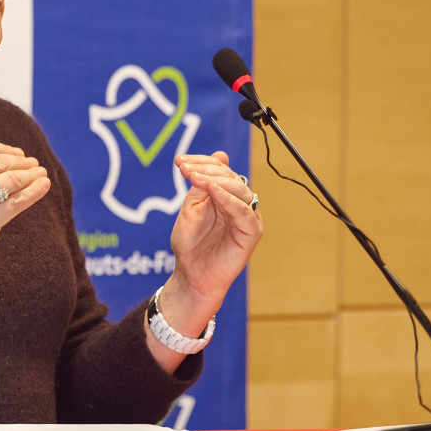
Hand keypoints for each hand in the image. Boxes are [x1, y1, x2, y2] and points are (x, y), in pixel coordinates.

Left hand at [156, 151, 261, 336]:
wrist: (193, 276)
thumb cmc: (190, 245)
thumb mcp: (191, 208)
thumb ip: (202, 183)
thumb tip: (220, 154)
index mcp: (224, 195)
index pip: (219, 169)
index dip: (200, 162)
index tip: (179, 161)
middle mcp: (238, 203)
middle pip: (229, 176)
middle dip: (206, 169)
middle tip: (185, 168)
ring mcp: (247, 216)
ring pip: (239, 189)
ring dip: (216, 180)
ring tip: (195, 177)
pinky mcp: (251, 231)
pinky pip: (243, 210)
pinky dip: (228, 198)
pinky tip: (212, 191)